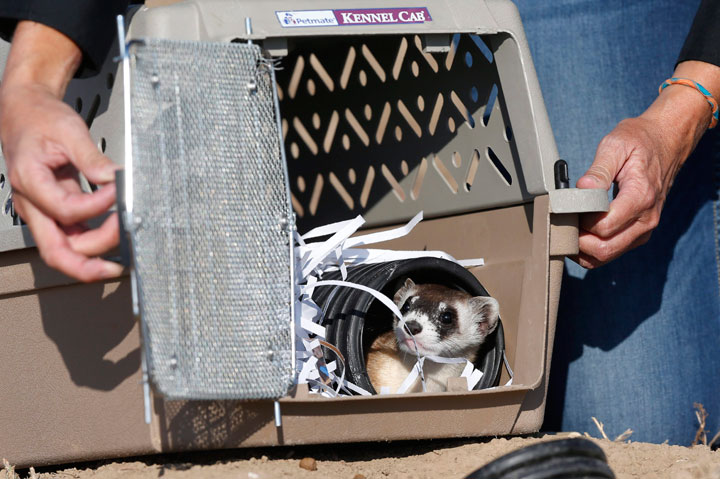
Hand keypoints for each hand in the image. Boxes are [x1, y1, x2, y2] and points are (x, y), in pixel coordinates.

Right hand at [0, 21, 122, 281]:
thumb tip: (112, 178)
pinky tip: (115, 236)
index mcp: (29, 180)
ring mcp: (41, 211)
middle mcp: (31, 203)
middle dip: (89, 262)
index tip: (118, 192)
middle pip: (55, 251)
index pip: (65, 210)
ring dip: (95, 253)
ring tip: (123, 244)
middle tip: (121, 254)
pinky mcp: (54, 210)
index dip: (96, 207)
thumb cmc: (40, 119)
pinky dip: (94, 241)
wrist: (24, 112)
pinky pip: (73, 235)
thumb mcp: (69, 130)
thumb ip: (92, 157)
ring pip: (65, 249)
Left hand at [576, 61, 719, 267]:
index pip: (604, 226)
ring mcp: (643, 230)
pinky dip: (590, 250)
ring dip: (582, 248)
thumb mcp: (616, 145)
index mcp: (641, 197)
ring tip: (568, 226)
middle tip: (562, 221)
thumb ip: (599, 170)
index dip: (580, 222)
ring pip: (605, 256)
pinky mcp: (638, 234)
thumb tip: (582, 189)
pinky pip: (611, 252)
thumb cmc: (639, 142)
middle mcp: (646, 220)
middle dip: (577, 240)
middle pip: (604, 249)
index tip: (568, 208)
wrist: (665, 142)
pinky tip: (578, 233)